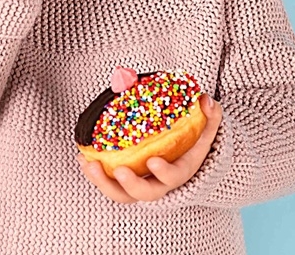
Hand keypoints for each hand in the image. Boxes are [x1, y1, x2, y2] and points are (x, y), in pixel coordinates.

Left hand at [76, 94, 222, 202]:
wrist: (188, 161)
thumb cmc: (194, 142)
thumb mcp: (207, 128)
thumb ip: (211, 115)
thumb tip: (204, 100)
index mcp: (182, 171)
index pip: (174, 177)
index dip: (163, 172)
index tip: (152, 160)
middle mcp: (161, 184)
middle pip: (146, 193)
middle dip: (131, 184)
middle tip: (119, 170)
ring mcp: (142, 185)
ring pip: (122, 195)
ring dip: (104, 183)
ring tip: (89, 164)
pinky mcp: (126, 184)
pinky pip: (109, 185)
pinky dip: (95, 174)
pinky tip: (83, 159)